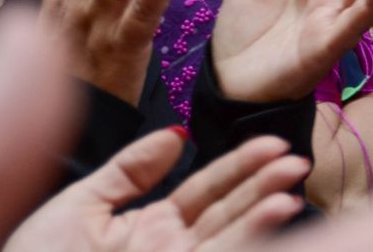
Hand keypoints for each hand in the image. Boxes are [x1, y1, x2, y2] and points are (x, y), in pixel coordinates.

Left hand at [4, 131, 306, 251]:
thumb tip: (177, 134)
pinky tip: (273, 213)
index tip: (272, 143)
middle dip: (262, 186)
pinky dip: (249, 236)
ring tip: (293, 180)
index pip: (203, 195)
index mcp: (144, 231)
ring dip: (264, 211)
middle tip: (297, 157)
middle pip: (225, 216)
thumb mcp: (75, 207)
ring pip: (228, 238)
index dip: (237, 168)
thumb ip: (128, 171)